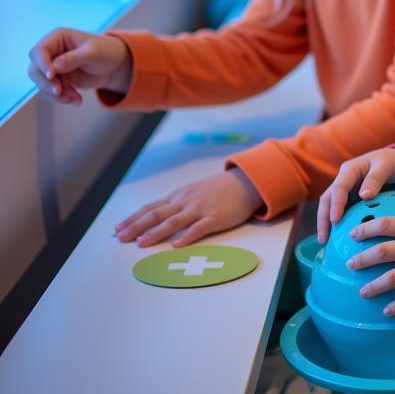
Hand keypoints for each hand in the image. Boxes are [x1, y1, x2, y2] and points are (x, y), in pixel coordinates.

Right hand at [27, 28, 131, 104]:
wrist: (115, 66)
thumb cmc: (106, 52)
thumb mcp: (93, 53)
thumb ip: (74, 58)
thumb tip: (55, 66)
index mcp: (58, 37)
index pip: (39, 50)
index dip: (42, 63)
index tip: (52, 75)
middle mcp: (52, 52)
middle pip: (35, 70)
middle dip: (46, 83)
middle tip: (60, 92)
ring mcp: (53, 67)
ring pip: (42, 83)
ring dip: (56, 94)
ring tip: (76, 98)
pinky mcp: (58, 80)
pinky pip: (51, 92)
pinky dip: (62, 98)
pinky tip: (77, 100)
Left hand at [115, 168, 263, 247]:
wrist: (245, 183)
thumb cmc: (217, 190)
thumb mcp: (193, 193)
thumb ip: (176, 205)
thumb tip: (153, 218)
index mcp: (178, 197)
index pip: (150, 208)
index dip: (133, 219)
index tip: (117, 229)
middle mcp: (186, 202)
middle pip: (157, 214)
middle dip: (137, 226)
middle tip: (121, 238)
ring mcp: (200, 209)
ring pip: (174, 221)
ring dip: (157, 232)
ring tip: (142, 242)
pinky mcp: (216, 217)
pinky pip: (200, 227)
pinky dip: (187, 236)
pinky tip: (178, 244)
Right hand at [317, 148, 394, 242]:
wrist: (394, 162)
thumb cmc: (389, 162)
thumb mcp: (385, 166)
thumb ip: (375, 179)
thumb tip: (364, 196)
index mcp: (349, 169)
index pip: (338, 188)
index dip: (336, 205)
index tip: (335, 220)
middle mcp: (343, 179)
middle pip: (327, 199)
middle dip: (323, 218)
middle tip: (323, 238)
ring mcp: (344, 190)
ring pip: (329, 206)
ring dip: (325, 223)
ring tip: (324, 242)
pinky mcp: (349, 199)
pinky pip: (340, 211)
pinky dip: (335, 224)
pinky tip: (336, 238)